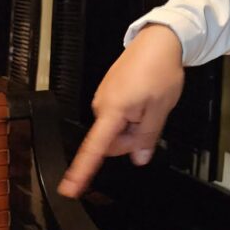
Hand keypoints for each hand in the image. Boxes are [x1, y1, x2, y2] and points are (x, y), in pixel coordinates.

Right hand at [58, 25, 184, 197]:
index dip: (82, 171)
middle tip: (151, 119)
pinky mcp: (109, 92)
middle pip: (110, 141)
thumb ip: (147, 137)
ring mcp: (104, 97)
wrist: (158, 40)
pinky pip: (117, 115)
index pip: (94, 148)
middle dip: (130, 139)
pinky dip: (130, 115)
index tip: (69, 189)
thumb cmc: (160, 71)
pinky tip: (145, 99)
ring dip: (132, 126)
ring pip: (115, 128)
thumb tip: (139, 159)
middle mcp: (101, 105)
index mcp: (112, 111)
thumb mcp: (160, 109)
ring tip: (150, 104)